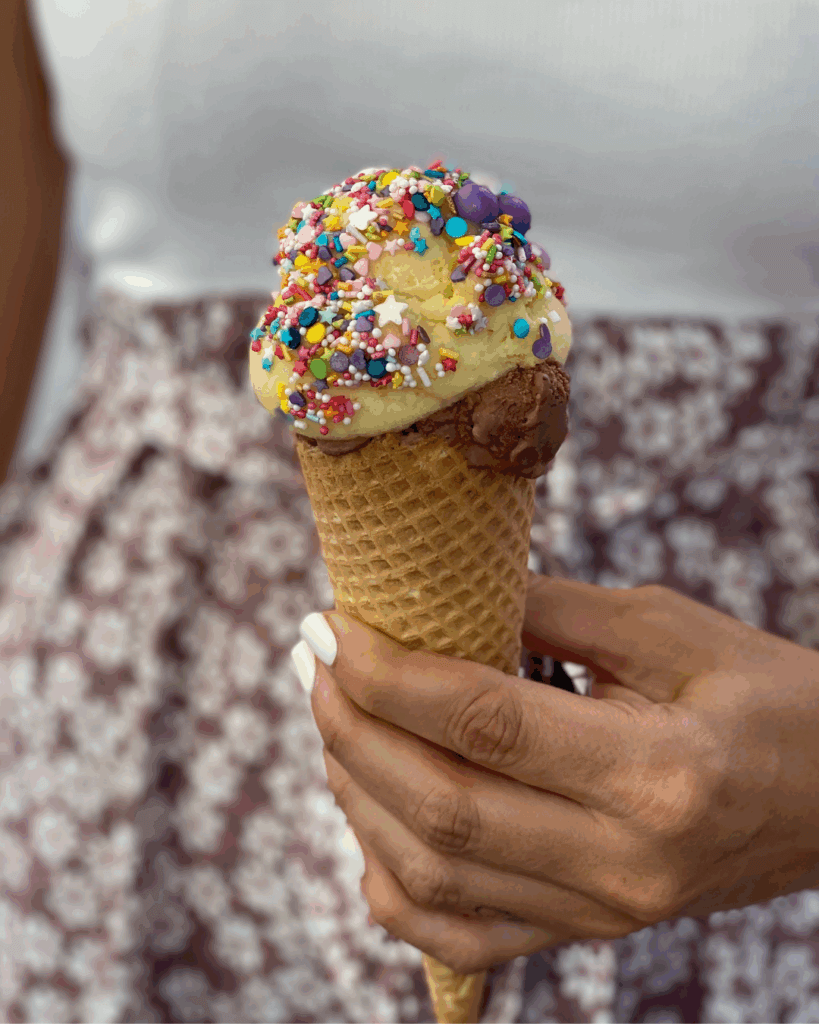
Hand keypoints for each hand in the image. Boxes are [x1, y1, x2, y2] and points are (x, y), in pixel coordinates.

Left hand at [298, 574, 818, 974]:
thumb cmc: (763, 694)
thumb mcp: (666, 630)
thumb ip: (546, 611)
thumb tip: (436, 595)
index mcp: (657, 773)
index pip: (483, 725)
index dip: (389, 675)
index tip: (330, 626)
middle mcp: (623, 862)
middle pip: (441, 807)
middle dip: (353, 726)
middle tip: (314, 659)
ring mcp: (602, 913)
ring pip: (435, 876)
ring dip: (358, 792)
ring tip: (332, 717)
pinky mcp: (588, 931)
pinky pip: (463, 936)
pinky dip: (394, 886)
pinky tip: (368, 823)